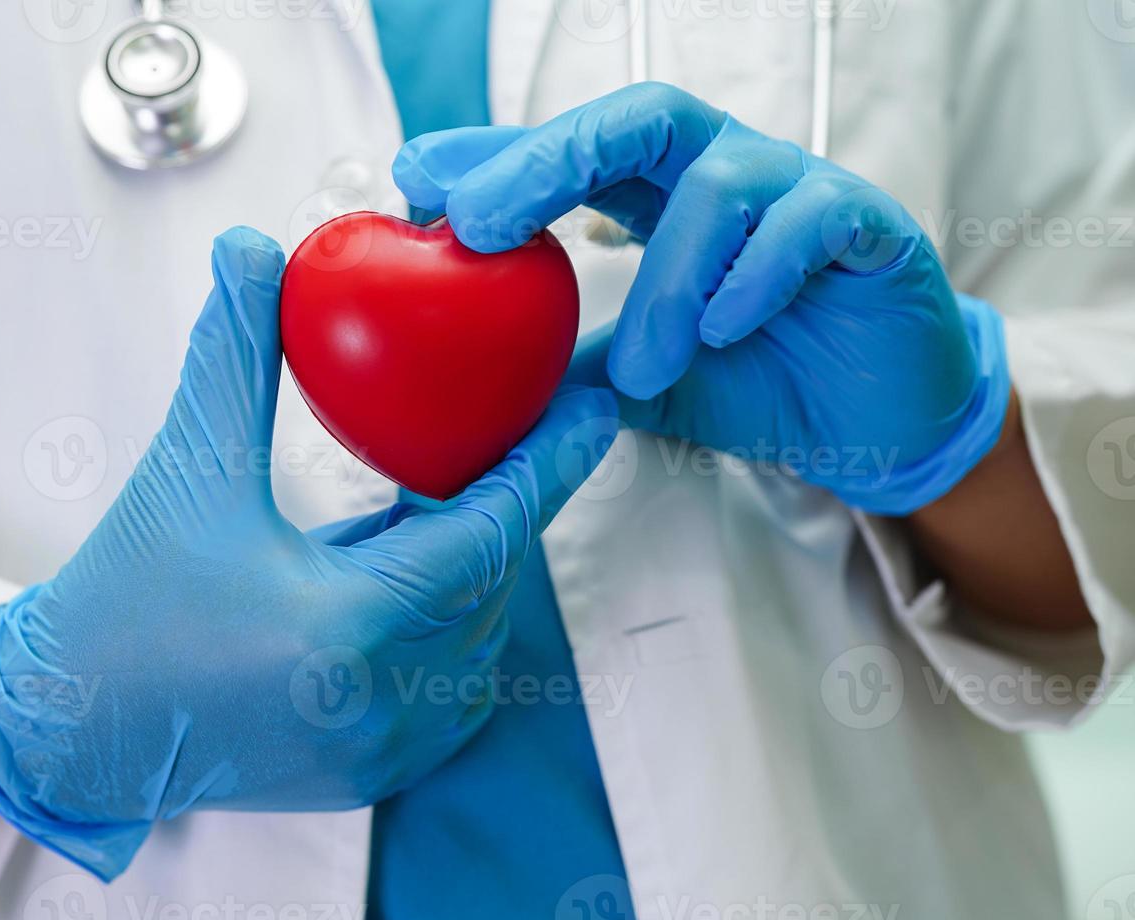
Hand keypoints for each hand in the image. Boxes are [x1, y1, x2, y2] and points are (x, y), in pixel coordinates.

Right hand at [0, 228, 617, 879]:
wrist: (68, 721)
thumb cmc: (122, 598)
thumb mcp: (186, 468)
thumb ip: (233, 354)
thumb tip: (251, 250)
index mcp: (350, 628)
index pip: (490, 532)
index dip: (550, 462)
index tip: (595, 407)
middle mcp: (383, 703)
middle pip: (491, 582)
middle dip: (503, 507)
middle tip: (500, 435)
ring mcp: (383, 751)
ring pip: (477, 636)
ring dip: (470, 566)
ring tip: (431, 503)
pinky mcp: (371, 774)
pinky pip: (449, 685)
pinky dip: (444, 625)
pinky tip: (401, 578)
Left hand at [391, 83, 1009, 514]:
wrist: (876, 430)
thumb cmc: (759, 383)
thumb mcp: (644, 384)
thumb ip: (569, 371)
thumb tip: (476, 390)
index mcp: (666, 197)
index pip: (576, 154)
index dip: (497, 157)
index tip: (412, 180)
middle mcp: (728, 174)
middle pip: (636, 121)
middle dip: (547, 159)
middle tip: (476, 221)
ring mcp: (800, 192)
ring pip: (720, 184)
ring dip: (664, 280)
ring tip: (642, 364)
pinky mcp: (869, 227)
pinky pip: (812, 220)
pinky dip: (755, 275)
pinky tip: (724, 330)